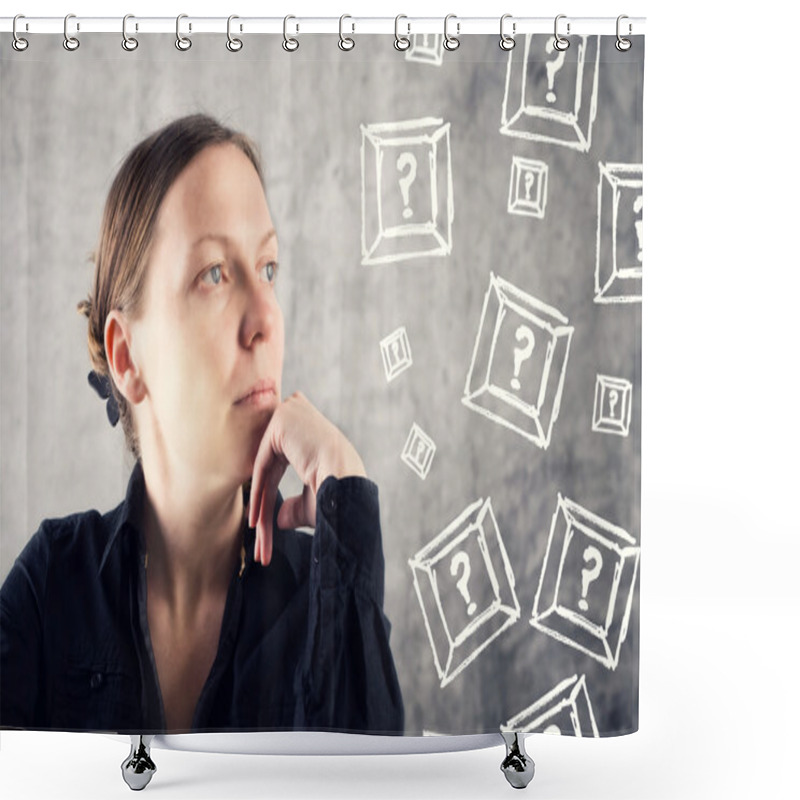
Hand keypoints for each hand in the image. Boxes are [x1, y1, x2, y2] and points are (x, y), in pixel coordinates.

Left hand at [247, 391, 366, 564]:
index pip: (282, 466)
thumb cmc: (340, 493)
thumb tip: (279, 519)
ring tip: (258, 536)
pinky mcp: (282, 419)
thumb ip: (295, 506)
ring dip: (260, 505)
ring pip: (266, 468)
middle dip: (265, 506)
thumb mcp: (315, 500)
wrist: (349, 483)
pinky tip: (256, 520)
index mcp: (311, 434)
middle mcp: (301, 418)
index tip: (266, 528)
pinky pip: (263, 462)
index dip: (271, 497)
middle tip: (261, 538)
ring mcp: (292, 414)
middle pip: (272, 469)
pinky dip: (258, 491)